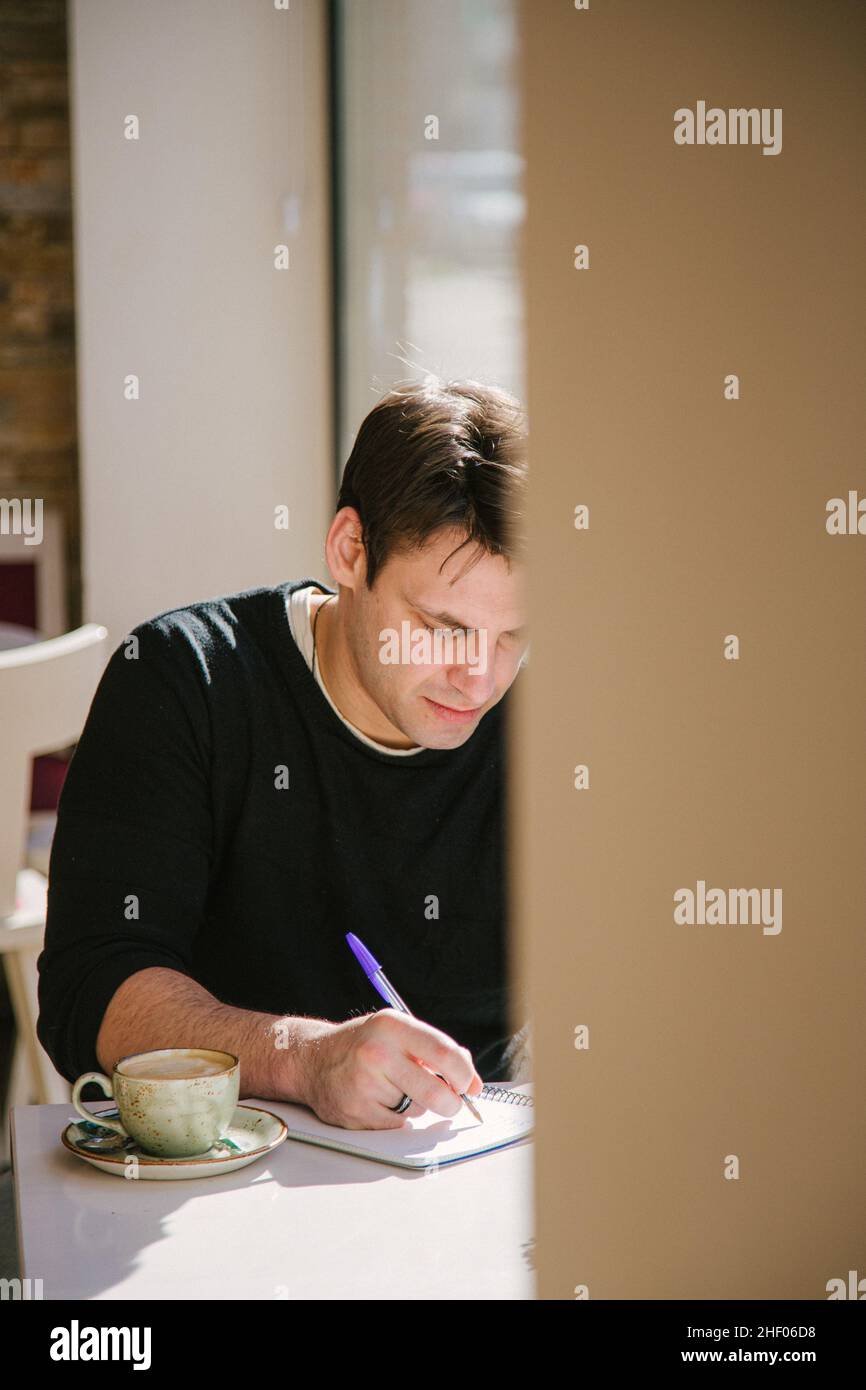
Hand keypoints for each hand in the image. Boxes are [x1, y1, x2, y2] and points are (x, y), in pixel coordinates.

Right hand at [297, 1008, 483, 1129]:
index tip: (470, 1084)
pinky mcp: (355, 1112)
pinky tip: (379, 1102)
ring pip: (415, 1110)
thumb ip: (436, 1050)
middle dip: (451, 1103)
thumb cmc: (364, 1044)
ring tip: (395, 1089)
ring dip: (415, 1106)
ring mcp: (364, 1084)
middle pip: (435, 1092)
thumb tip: (472, 1080)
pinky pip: (395, 1125)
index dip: (465, 1075)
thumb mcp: (399, 1032)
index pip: (445, 1053)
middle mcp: (377, 1052)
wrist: (313, 1059)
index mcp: (392, 1025)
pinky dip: (396, 1119)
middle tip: (451, 1102)